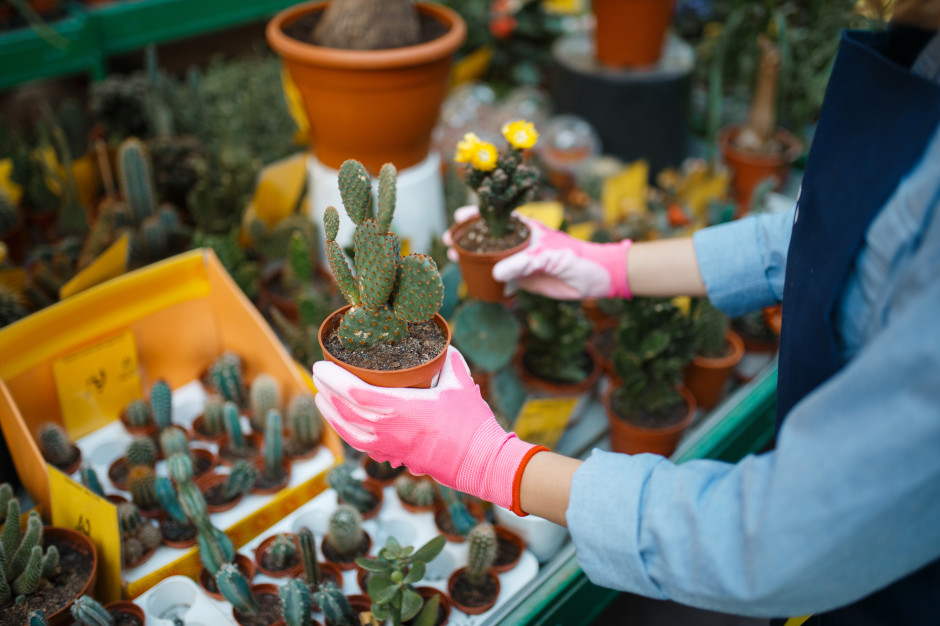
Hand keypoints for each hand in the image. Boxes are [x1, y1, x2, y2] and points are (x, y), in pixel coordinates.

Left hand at [312, 347, 545, 513]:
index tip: (321, 365)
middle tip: (319, 375)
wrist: (479, 461)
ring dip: (329, 412)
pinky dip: (343, 431)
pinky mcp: (393, 457)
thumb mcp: (461, 382)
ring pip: (346, 430)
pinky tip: (341, 422)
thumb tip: (441, 344)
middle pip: (343, 410)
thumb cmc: (471, 422)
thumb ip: (449, 359)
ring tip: (321, 397)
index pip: (353, 393)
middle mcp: (387, 429)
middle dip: (326, 392)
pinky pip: (358, 444)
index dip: (332, 379)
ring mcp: (387, 447)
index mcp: (400, 408)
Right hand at [444, 206, 631, 299]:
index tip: (458, 217)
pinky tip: (470, 278)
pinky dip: (485, 278)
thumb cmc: (576, 258)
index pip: (497, 217)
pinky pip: (500, 277)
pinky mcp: (523, 279)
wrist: (595, 280)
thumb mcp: (549, 257)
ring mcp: (520, 260)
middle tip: (448, 242)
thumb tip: (495, 273)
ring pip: (490, 256)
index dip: (477, 215)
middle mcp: (520, 242)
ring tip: (452, 258)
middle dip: (467, 237)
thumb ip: (522, 263)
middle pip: (487, 236)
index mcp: (526, 228)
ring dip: (471, 257)